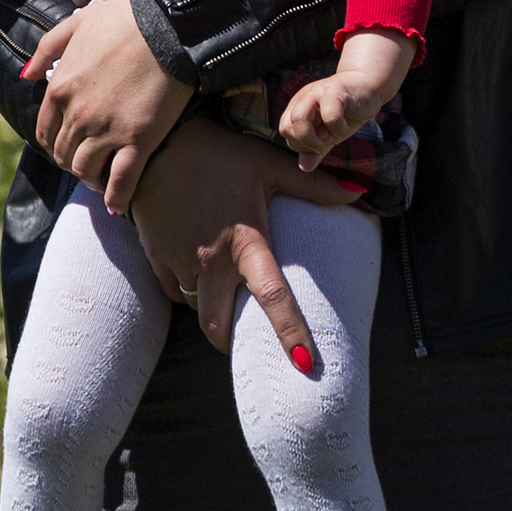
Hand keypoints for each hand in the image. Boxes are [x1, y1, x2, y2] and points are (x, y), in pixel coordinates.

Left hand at [21, 0, 194, 212]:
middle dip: (72, 161)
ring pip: (86, 171)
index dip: (54, 143)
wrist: (169, 28)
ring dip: (91, 180)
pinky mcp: (137, 141)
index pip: (44, 132)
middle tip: (87, 163)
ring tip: (101, 181)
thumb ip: (46, 49)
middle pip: (63, 155)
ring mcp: (106, 130)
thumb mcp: (76, 24)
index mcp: (59, 88)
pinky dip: (116, 198)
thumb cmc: (125, 22)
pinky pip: (120, 182)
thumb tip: (26, 76)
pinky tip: (118, 206)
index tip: (67, 146)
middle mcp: (77, 114)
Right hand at [127, 117, 356, 368]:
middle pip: (218, 325)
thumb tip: (358, 193)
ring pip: (195, 307)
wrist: (154, 144)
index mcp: (245, 242)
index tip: (306, 366)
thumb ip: (312, 185)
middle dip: (232, 342)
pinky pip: (172, 290)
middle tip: (247, 341)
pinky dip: (186, 291)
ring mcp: (178, 261)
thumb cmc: (217, 153)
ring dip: (211, 310)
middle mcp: (210, 260)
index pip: (272, 297)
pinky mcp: (154, 256)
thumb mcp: (267, 164)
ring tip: (225, 299)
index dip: (290, 333)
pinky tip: (197, 276)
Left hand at [279, 33, 413, 160]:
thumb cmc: (347, 111)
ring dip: (315, 137)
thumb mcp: (330, 134)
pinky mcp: (335, 92)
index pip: (285, 130)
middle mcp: (303, 99)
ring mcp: (317, 93)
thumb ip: (317, 150)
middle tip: (324, 142)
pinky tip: (346, 125)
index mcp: (297, 107)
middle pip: (286, 126)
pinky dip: (338, 128)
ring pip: (299, 118)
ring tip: (331, 136)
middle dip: (305, 142)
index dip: (300, 144)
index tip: (319, 145)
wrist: (368, 87)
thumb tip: (304, 167)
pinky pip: (330, 116)